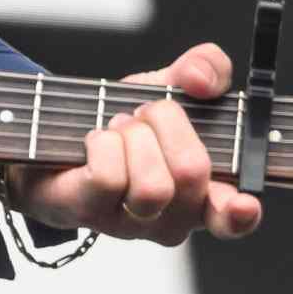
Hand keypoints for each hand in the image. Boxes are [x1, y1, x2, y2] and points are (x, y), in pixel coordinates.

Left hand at [9, 43, 262, 245]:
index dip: (242, 212)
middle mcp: (174, 217)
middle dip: (164, 122)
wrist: (50, 130)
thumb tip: (202, 78)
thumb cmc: (119, 120)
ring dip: (130, 136)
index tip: (242, 201)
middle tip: (142, 115)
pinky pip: (109, 176)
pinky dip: (101, 143)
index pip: (235, 218)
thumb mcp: (165, 86)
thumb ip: (203, 71)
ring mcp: (132, 222)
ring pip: (153, 184)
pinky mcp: (91, 212)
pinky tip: (95, 141)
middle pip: (192, 173)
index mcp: (204, 192)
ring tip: (117, 130)